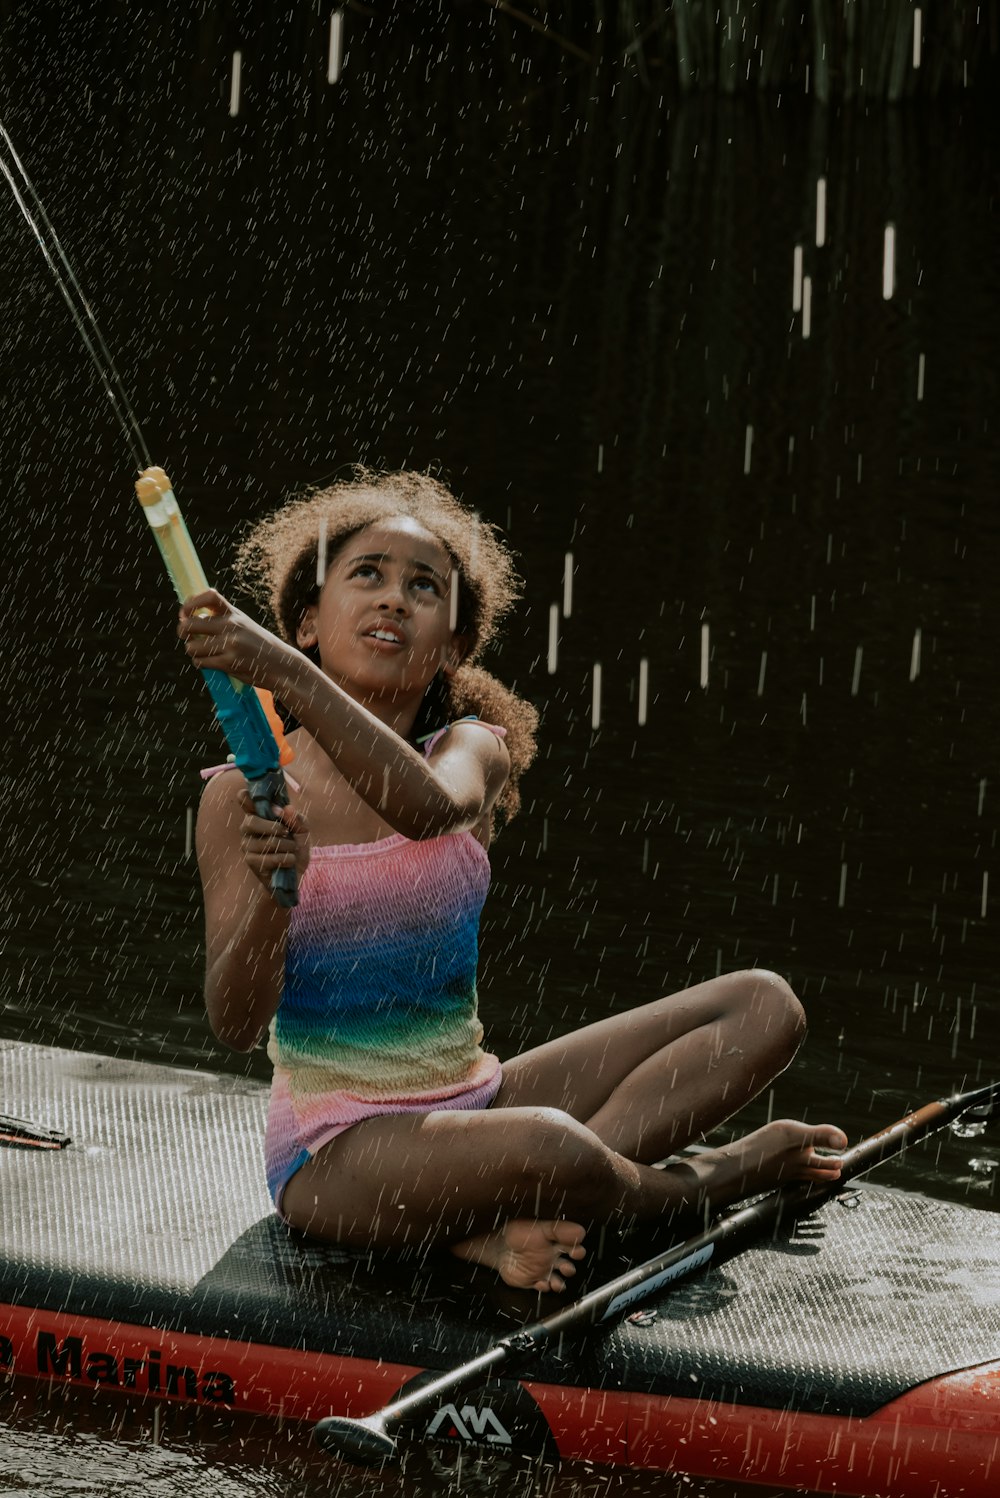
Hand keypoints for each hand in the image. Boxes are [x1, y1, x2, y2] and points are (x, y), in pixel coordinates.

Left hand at [177, 589, 293, 693]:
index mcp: (234, 614)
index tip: (185, 613)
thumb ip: (222, 620)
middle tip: (186, 636)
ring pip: (192, 647)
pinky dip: (201, 663)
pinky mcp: (229, 663)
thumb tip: (190, 619)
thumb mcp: (244, 625)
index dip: (191, 603)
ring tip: (203, 653)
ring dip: (193, 651)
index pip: (209, 597)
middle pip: (190, 624)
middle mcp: (231, 626)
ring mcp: (230, 645)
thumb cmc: (260, 646)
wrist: (282, 665)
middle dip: (183, 631)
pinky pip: (201, 662)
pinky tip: (210, 663)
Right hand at [237, 789, 310, 888]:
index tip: (252, 798)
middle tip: (287, 833)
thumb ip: (296, 818)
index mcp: (259, 814)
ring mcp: (247, 845)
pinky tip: (288, 861)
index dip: (246, 797)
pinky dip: (286, 859)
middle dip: (275, 828)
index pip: (244, 799)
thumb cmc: (296, 847)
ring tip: (292, 850)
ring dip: (287, 846)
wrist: (296, 874)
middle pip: (251, 821)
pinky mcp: (251, 862)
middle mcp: (248, 828)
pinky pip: (271, 858)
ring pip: (267, 842)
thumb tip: (286, 809)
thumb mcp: (303, 830)